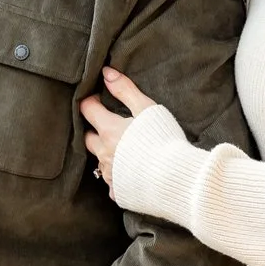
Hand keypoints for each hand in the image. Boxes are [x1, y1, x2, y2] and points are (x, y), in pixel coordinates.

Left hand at [80, 65, 153, 184]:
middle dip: (95, 130)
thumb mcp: (146, 108)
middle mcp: (104, 154)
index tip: (99, 99)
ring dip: (106, 154)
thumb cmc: (164, 140)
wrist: (176, 179)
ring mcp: (110, 175)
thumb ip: (125, 90)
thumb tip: (106, 73)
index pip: (87, 110)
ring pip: (99, 161)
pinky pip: (112, 184)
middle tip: (108, 125)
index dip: (91, 101)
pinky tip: (129, 174)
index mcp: (108, 130)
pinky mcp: (118, 192)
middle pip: (88, 138)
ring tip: (123, 150)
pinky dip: (117, 177)